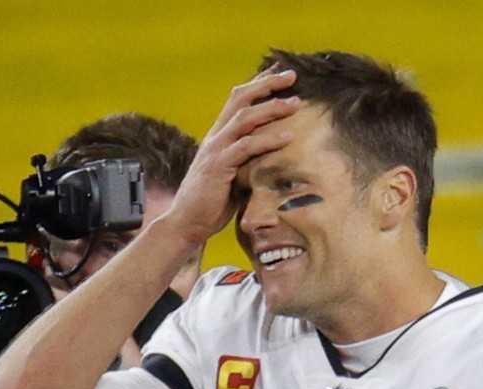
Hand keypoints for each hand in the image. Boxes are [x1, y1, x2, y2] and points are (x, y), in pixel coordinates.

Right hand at [162, 67, 300, 245]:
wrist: (187, 223)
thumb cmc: (212, 203)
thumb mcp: (235, 176)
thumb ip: (250, 161)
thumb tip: (278, 159)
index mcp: (219, 136)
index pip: (238, 100)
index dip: (258, 84)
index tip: (280, 73)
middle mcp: (216, 137)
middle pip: (241, 99)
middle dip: (267, 84)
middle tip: (292, 75)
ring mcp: (216, 150)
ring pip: (245, 118)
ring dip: (272, 108)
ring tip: (295, 103)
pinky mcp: (218, 167)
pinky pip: (246, 147)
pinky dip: (268, 140)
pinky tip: (287, 136)